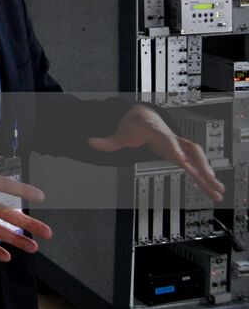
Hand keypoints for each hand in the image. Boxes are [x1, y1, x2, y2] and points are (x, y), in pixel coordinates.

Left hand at [89, 105, 225, 201]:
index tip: (181, 161)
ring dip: (208, 173)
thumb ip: (107, 141)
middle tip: (210, 180)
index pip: (167, 141)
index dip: (174, 150)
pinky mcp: (182, 153)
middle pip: (190, 149)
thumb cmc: (133, 126)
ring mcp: (179, 145)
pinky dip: (205, 176)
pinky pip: (197, 164)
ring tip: (219, 191)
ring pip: (198, 157)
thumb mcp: (120, 134)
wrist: (144, 116)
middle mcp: (172, 138)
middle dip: (201, 165)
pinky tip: (215, 190)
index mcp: (156, 132)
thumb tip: (90, 142)